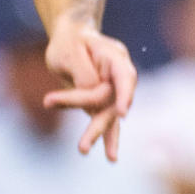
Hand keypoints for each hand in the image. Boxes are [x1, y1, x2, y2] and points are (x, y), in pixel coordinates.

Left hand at [43, 18, 137, 158]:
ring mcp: (113, 90)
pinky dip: (104, 136)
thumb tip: (91, 97)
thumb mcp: (69, 53)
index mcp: (115, 57)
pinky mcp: (102, 102)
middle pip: (113, 102)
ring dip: (96, 134)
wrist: (71, 37)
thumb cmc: (69, 42)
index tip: (122, 112)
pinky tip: (111, 156)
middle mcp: (119, 76)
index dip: (125, 95)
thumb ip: (83, 75)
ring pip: (107, 114)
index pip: (125, 77)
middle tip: (83, 145)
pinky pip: (103, 119)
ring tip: (84, 150)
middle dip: (98, 123)